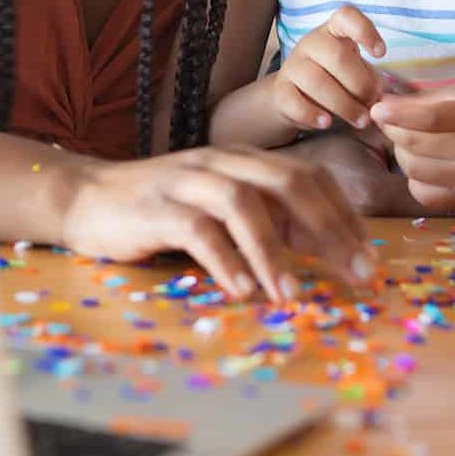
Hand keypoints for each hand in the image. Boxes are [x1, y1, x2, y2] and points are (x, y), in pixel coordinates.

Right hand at [57, 145, 376, 301]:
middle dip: (330, 230)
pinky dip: (224, 260)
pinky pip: (196, 229)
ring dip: (273, 252)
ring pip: (243, 204)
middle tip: (355, 275)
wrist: (86, 198)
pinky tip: (241, 290)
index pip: (310, 178)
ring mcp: (187, 181)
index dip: (345, 217)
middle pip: (289, 182)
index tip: (368, 261)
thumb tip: (325, 248)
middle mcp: (222, 162)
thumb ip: (268, 220)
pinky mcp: (154, 207)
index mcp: (245, 160)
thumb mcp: (222, 209)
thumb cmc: (162, 210)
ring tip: (291, 295)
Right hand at [274, 7, 386, 134]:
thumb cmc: (335, 80)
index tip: (381, 53)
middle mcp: (311, 43)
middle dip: (360, 84)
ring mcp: (293, 65)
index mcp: (333, 31)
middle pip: (337, 56)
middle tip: (372, 104)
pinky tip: (326, 123)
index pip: (346, 17)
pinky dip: (312, 115)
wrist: (295, 98)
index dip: (365, 31)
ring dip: (344, 105)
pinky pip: (294, 101)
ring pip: (317, 81)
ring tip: (359, 120)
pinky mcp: (280, 90)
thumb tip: (380, 94)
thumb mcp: (355, 72)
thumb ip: (370, 79)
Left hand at [371, 85, 454, 209]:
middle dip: (392, 129)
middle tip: (391, 120)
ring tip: (407, 140)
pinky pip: (422, 193)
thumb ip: (427, 98)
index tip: (377, 108)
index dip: (396, 114)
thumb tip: (385, 102)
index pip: (427, 118)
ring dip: (400, 152)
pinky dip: (413, 178)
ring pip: (412, 168)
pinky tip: (421, 163)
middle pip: (413, 143)